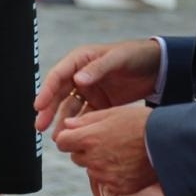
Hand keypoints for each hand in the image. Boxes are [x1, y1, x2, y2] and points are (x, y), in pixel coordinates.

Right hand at [35, 38, 160, 131]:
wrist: (157, 68)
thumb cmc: (134, 56)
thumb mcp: (117, 59)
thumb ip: (98, 69)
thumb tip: (77, 80)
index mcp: (80, 60)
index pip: (58, 75)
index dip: (47, 91)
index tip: (39, 106)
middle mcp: (80, 76)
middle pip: (59, 94)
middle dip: (48, 110)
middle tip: (39, 126)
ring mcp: (89, 91)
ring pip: (70, 108)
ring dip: (62, 122)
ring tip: (57, 138)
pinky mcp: (100, 103)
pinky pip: (86, 116)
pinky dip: (79, 126)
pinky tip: (75, 137)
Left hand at [54, 106, 156, 195]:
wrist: (169, 145)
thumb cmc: (141, 124)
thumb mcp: (112, 113)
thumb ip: (86, 120)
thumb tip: (67, 124)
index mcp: (89, 139)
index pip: (61, 142)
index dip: (67, 138)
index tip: (76, 135)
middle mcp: (94, 159)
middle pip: (75, 157)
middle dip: (83, 150)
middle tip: (102, 142)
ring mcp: (106, 176)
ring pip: (91, 170)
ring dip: (97, 163)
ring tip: (117, 152)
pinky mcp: (119, 187)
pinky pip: (107, 182)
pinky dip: (112, 175)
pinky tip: (126, 164)